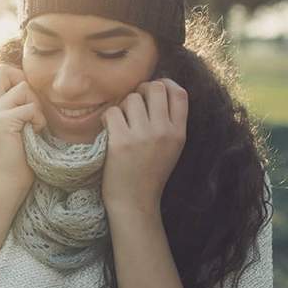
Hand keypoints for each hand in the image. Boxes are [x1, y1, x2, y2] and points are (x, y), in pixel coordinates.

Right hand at [0, 63, 47, 199]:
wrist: (9, 180)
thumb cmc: (18, 154)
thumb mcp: (12, 125)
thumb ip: (13, 105)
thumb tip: (28, 84)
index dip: (6, 71)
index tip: (20, 91)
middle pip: (2, 69)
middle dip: (23, 80)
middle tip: (29, 104)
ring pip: (23, 87)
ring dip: (36, 104)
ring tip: (33, 123)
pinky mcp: (3, 121)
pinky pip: (31, 107)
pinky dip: (39, 120)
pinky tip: (35, 132)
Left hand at [100, 78, 187, 217]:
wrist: (135, 203)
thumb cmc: (149, 173)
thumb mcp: (171, 148)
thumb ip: (169, 122)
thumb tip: (158, 87)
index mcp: (179, 133)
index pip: (180, 93)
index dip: (166, 84)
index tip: (154, 90)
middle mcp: (164, 132)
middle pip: (155, 88)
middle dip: (141, 91)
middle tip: (133, 106)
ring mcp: (142, 136)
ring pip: (131, 98)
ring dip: (123, 106)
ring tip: (122, 123)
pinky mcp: (121, 142)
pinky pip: (112, 111)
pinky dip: (108, 118)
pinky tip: (109, 130)